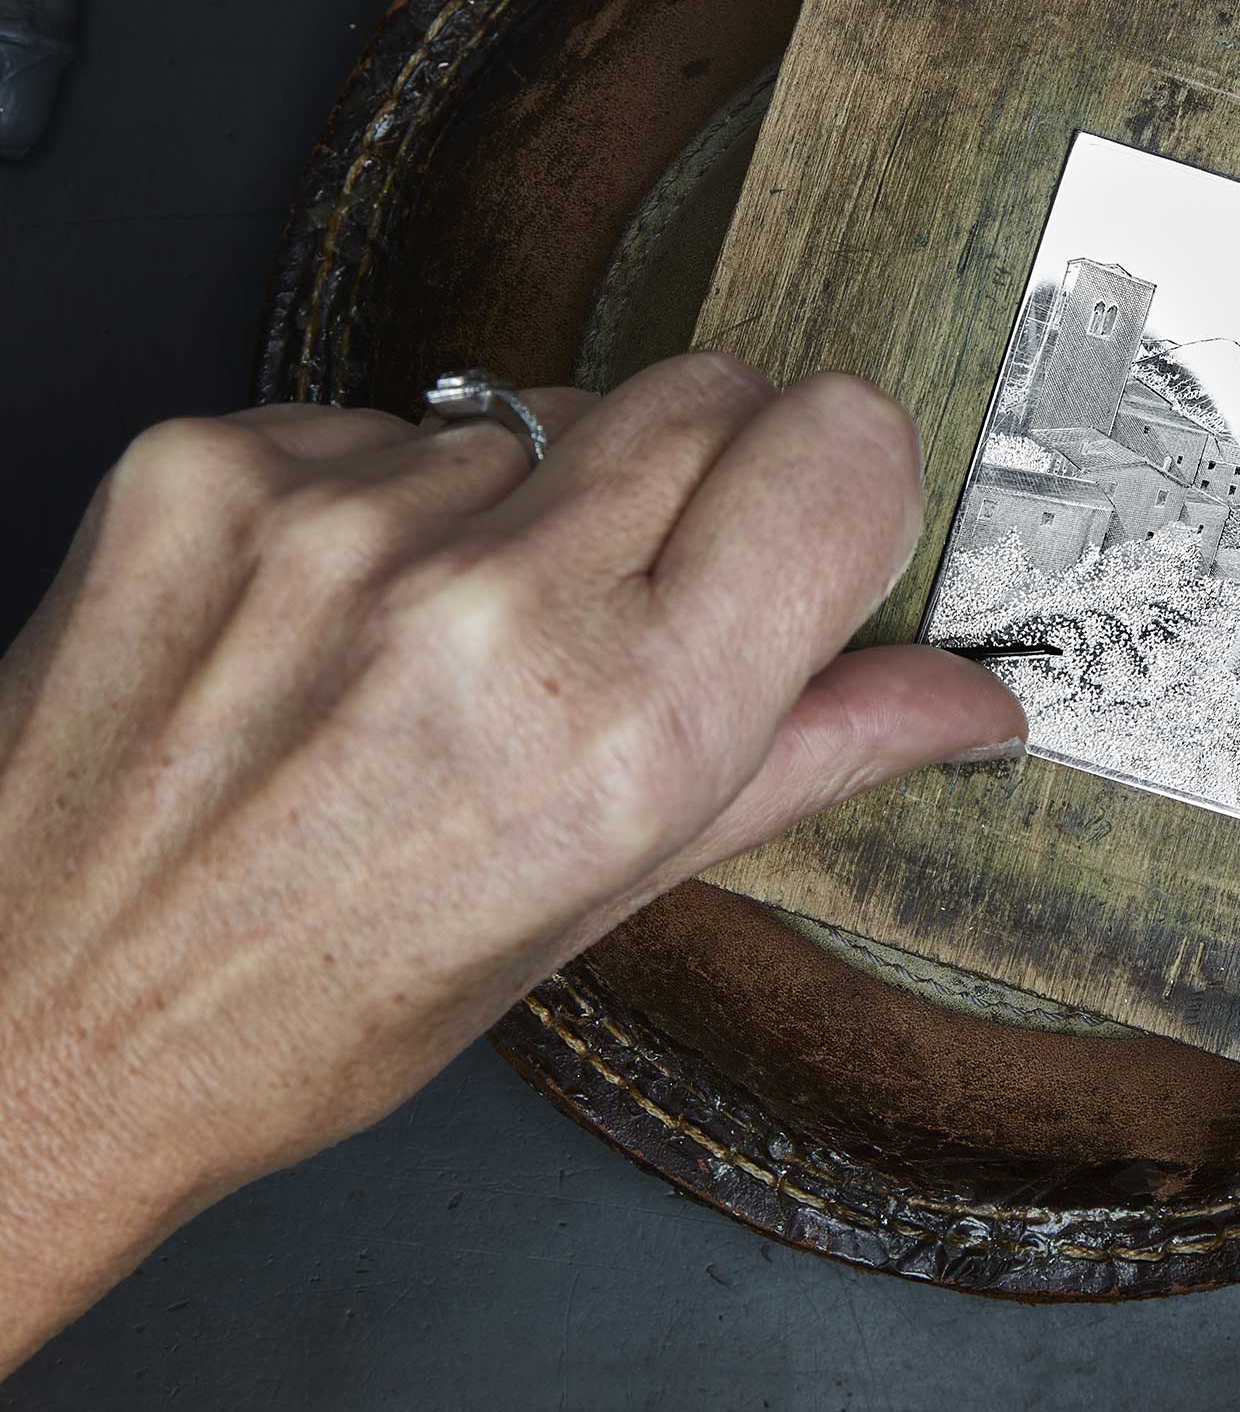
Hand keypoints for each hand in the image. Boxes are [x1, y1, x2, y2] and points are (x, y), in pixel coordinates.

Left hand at [0, 355, 1024, 1367]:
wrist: (29, 1021)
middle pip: (709, 390)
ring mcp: (336, 522)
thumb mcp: (599, 908)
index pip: (841, 452)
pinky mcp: (208, 465)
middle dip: (704, 478)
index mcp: (628, 733)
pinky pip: (387, 422)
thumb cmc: (317, 1006)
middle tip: (626, 601)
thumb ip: (807, 759)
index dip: (844, 489)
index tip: (809, 542)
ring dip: (532, 498)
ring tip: (441, 643)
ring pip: (544, 406)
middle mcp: (491, 605)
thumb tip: (972, 701)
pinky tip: (334, 616)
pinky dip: (388, 498)